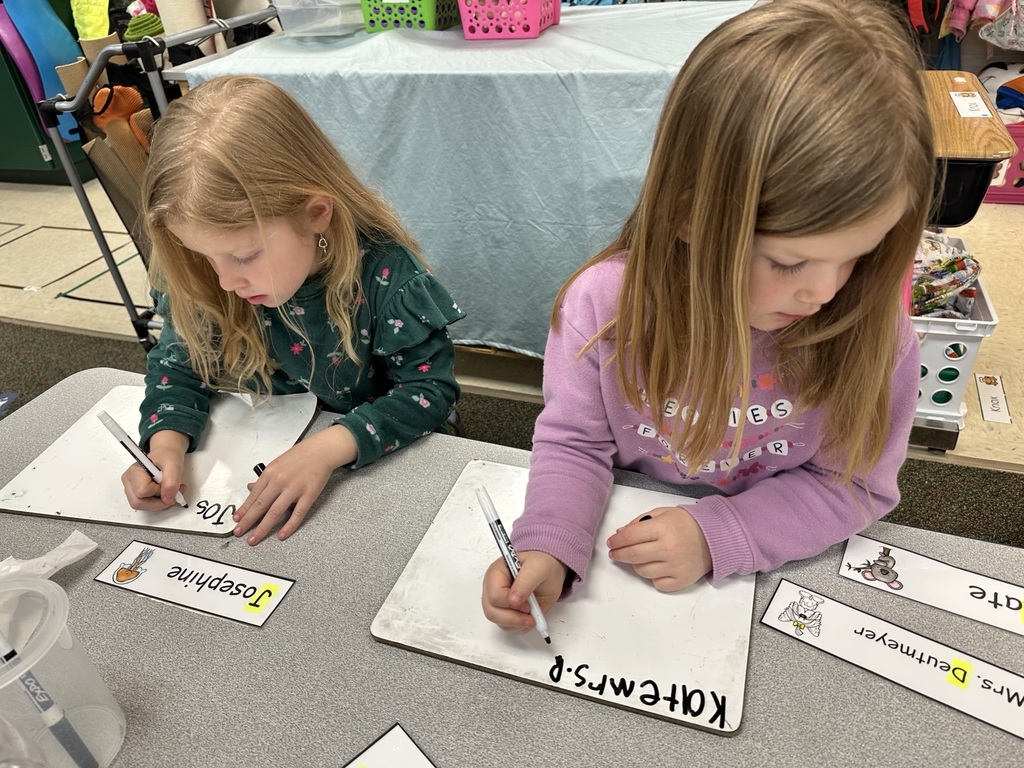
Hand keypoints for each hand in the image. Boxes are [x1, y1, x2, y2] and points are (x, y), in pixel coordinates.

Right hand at [120, 430, 188, 510]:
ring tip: (170, 492)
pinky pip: (144, 504)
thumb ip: (171, 483)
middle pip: (138, 503)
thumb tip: (167, 500)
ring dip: (159, 503)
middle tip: (172, 494)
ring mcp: (130, 487)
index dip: (159, 492)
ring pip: (141, 506)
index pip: (142, 492)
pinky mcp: (135, 492)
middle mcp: (129, 480)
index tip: (168, 485)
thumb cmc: (167, 457)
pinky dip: (157, 502)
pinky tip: (164, 493)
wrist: (166, 454)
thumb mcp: (174, 466)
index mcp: (135, 471)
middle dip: (158, 502)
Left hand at [232, 424, 356, 544]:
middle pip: (260, 506)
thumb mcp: (276, 464)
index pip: (253, 496)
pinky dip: (289, 526)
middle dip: (247, 522)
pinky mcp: (309, 494)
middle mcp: (280, 481)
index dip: (243, 510)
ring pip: (275, 512)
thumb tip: (251, 489)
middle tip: (239, 533)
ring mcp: (294, 488)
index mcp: (270, 474)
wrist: (321, 450)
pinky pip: (297, 513)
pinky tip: (281, 535)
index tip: (236, 520)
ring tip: (254, 539)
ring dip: (263, 528)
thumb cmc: (300, 456)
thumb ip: (264, 479)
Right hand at [481, 550, 565, 632]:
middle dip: (513, 618)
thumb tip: (513, 600)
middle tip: (530, 618)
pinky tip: (529, 618)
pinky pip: (507, 627)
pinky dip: (520, 627)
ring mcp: (498, 602)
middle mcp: (493, 588)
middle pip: (492, 611)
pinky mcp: (506, 612)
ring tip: (532, 618)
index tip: (527, 605)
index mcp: (496, 573)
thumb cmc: (541, 565)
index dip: (510, 603)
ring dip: (517, 624)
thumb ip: (525, 582)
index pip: (494, 595)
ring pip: (498, 621)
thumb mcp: (537, 568)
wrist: (549, 572)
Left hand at [606, 505, 711, 591]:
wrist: (715, 538)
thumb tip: (620, 533)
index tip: (611, 543)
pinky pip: (656, 583)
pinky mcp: (680, 581)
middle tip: (614, 553)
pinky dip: (653, 577)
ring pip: (642, 571)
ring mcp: (674, 567)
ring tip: (640, 557)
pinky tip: (656, 567)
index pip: (630, 537)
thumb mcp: (663, 513)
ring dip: (636, 564)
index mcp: (662, 528)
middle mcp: (667, 549)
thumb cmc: (687, 523)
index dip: (617, 541)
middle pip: (633, 556)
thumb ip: (640, 522)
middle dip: (619, 554)